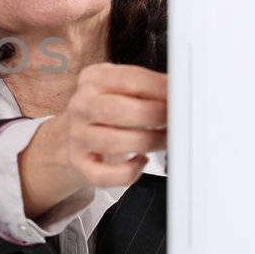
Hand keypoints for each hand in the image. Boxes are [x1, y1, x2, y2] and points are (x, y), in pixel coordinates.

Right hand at [21, 64, 166, 212]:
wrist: (74, 135)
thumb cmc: (109, 110)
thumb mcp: (121, 87)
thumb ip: (147, 86)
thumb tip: (180, 91)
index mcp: (93, 79)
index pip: (129, 79)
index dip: (160, 89)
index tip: (179, 95)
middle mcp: (81, 106)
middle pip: (117, 110)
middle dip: (154, 115)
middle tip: (173, 120)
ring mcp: (78, 136)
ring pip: (112, 142)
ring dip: (148, 142)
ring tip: (163, 140)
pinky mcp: (80, 163)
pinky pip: (104, 175)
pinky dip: (129, 172)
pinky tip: (140, 161)